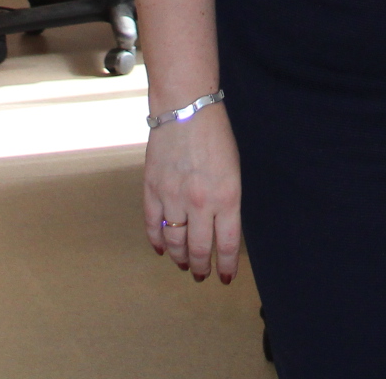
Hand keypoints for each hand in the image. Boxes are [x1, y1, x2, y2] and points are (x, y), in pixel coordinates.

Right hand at [142, 104, 241, 282]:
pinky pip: (153, 224)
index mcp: (226, 198)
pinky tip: (162, 249)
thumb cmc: (216, 136)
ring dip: (180, 257)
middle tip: (201, 275)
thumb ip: (227, 202)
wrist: (186, 108)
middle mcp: (199, 203)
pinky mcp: (152, 189)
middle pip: (199, 249)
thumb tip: (221, 230)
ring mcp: (173, 197)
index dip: (227, 265)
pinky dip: (157, 240)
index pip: (227, 244)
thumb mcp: (233, 172)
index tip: (226, 277)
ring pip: (175, 241)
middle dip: (201, 267)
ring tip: (184, 265)